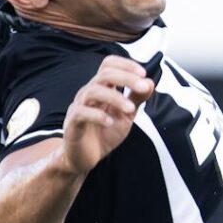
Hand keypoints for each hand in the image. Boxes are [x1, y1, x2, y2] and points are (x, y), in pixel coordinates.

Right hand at [62, 57, 152, 177]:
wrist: (85, 158)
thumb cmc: (103, 134)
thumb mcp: (126, 116)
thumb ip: (137, 99)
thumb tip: (150, 82)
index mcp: (101, 88)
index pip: (109, 64)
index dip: (126, 64)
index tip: (143, 73)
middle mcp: (88, 93)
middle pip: (104, 74)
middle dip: (126, 78)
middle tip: (143, 87)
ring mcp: (79, 107)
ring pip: (93, 91)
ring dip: (115, 98)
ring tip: (130, 109)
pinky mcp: (72, 123)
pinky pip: (81, 113)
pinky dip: (97, 116)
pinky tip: (110, 123)